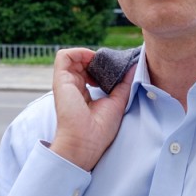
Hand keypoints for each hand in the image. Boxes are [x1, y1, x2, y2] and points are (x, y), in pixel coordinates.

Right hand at [49, 48, 135, 170]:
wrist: (85, 143)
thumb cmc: (99, 131)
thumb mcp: (117, 102)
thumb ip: (124, 84)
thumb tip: (135, 67)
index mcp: (83, 94)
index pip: (89, 72)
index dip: (101, 66)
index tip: (115, 70)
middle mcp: (73, 87)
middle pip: (82, 63)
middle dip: (97, 59)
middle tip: (111, 64)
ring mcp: (65, 83)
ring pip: (72, 58)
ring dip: (88, 55)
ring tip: (102, 62)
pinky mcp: (61, 80)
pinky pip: (64, 56)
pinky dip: (78, 52)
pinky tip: (93, 60)